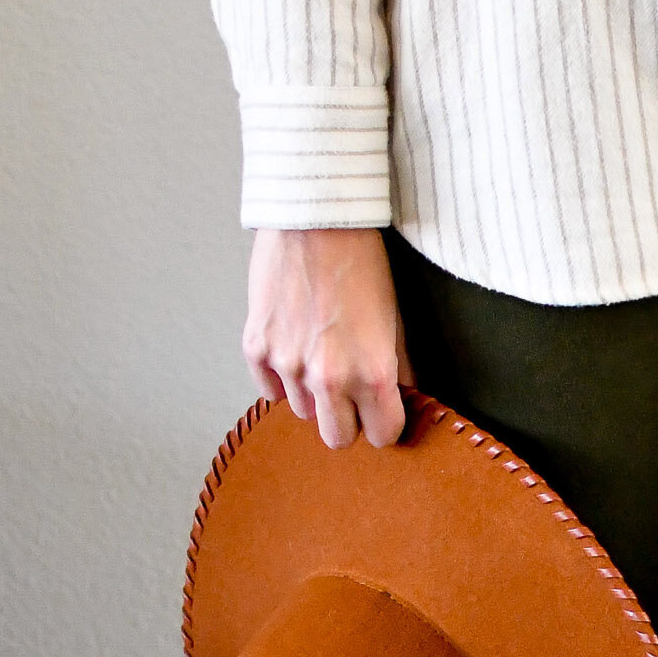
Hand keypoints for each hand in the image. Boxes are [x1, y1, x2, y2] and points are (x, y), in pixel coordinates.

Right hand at [244, 227, 413, 449]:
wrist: (315, 219)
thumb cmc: (361, 262)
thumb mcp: (396, 319)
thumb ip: (398, 369)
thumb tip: (401, 400)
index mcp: (372, 373)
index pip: (382, 436)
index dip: (384, 424)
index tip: (382, 411)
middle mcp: (329, 377)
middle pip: (337, 438)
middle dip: (347, 420)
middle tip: (349, 392)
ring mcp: (288, 364)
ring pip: (302, 412)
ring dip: (313, 394)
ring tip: (320, 353)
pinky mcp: (256, 347)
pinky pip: (269, 389)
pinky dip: (281, 377)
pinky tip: (294, 346)